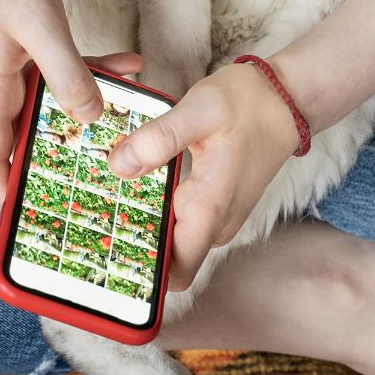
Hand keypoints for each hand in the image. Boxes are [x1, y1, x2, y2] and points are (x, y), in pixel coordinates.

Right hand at [0, 0, 122, 204]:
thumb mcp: (41, 26)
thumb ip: (68, 74)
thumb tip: (88, 119)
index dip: (10, 195)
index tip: (38, 217)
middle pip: (25, 141)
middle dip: (62, 157)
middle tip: (106, 172)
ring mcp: (7, 71)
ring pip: (49, 105)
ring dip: (87, 109)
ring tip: (133, 113)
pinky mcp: (21, 51)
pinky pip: (57, 74)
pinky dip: (88, 74)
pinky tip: (128, 67)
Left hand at [108, 61, 301, 289]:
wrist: (285, 99)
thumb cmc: (248, 104)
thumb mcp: (200, 110)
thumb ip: (159, 138)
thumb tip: (119, 166)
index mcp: (210, 209)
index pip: (175, 273)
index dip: (142, 275)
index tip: (106, 257)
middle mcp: (214, 224)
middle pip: (165, 259)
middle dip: (131, 244)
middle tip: (89, 220)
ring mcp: (215, 218)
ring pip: (170, 241)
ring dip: (141, 224)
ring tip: (101, 201)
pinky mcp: (213, 207)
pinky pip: (178, 222)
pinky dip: (154, 209)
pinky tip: (130, 185)